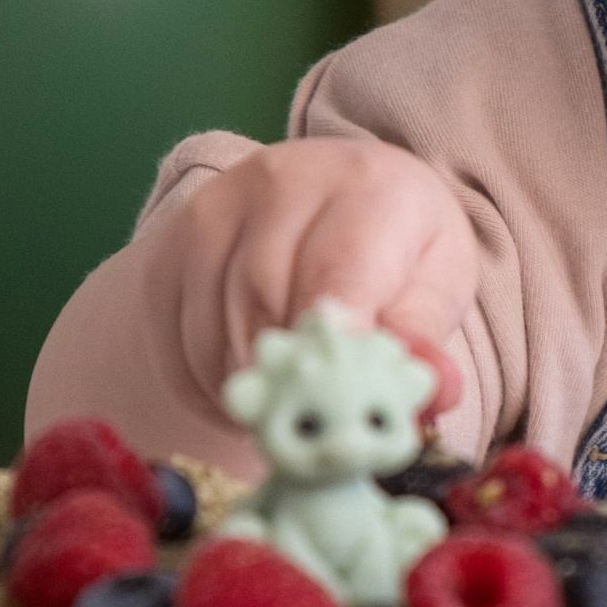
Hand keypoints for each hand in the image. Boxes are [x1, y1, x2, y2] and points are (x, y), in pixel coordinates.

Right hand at [160, 140, 477, 417]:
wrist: (341, 196)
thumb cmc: (397, 247)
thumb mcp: (436, 280)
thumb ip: (424, 334)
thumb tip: (434, 388)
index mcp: (364, 186)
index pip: (337, 268)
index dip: (331, 339)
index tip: (338, 396)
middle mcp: (278, 182)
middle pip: (263, 299)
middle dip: (289, 376)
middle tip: (315, 425)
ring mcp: (214, 211)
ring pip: (212, 325)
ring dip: (249, 385)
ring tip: (289, 406)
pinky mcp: (170, 247)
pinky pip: (172, 339)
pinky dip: (208, 384)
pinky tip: (250, 390)